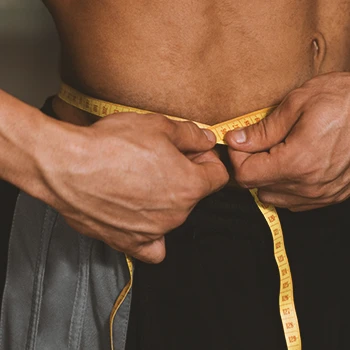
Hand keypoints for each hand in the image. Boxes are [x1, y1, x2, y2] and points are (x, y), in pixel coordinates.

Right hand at [37, 112, 228, 262]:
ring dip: (165, 199)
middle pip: (194, 194)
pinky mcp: (129, 242)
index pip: (218, 175)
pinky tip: (143, 219)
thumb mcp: (158, 126)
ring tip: (140, 181)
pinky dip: (152, 235)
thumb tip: (206, 140)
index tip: (192, 152)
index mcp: (190, 186)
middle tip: (159, 160)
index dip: (207, 159)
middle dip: (184, 175)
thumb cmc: (112, 145)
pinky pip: (152, 247)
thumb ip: (190, 135)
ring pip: (173, 215)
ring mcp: (154, 231)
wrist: (69, 167)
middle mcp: (177, 214)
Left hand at [225, 72, 349, 210]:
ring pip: (273, 195)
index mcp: (297, 161)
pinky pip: (293, 200)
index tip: (240, 141)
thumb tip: (236, 141)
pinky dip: (285, 185)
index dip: (236, 157)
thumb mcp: (297, 103)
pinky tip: (293, 164)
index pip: (245, 175)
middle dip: (250, 164)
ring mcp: (322, 193)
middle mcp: (309, 184)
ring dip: (267, 176)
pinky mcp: (331, 195)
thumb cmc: (344, 99)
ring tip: (277, 152)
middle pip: (257, 186)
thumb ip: (262, 129)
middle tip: (258, 142)